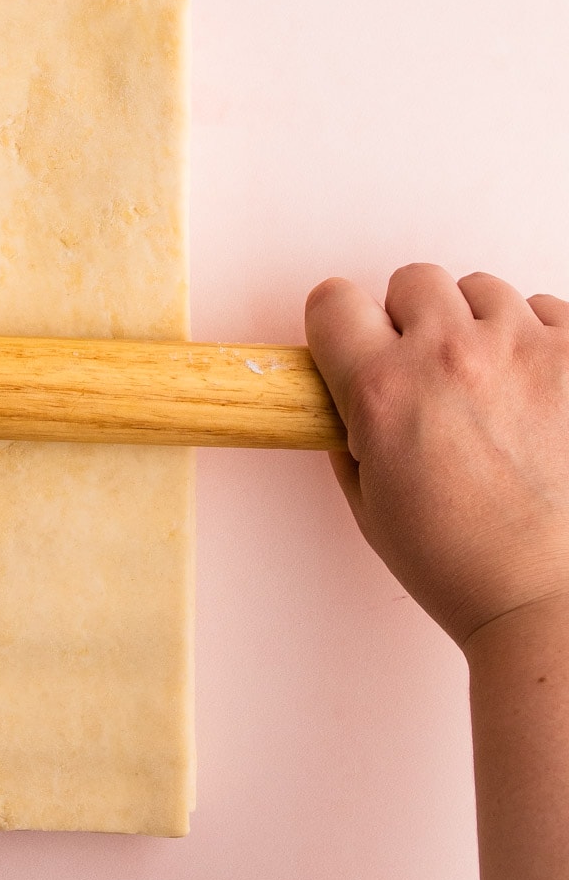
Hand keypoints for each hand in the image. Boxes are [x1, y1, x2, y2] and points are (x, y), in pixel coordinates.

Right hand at [305, 264, 568, 650]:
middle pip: (414, 280)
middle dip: (414, 321)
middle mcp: (451, 355)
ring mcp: (526, 349)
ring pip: (484, 291)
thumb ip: (350, 430)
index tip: (355, 340)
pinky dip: (540, 341)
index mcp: (384, 391)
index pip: (333, 301)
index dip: (341, 324)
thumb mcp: (370, 503)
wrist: (553, 599)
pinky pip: (549, 309)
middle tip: (431, 374)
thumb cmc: (467, 566)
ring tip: (494, 389)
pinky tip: (539, 392)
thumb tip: (349, 390)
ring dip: (480, 329)